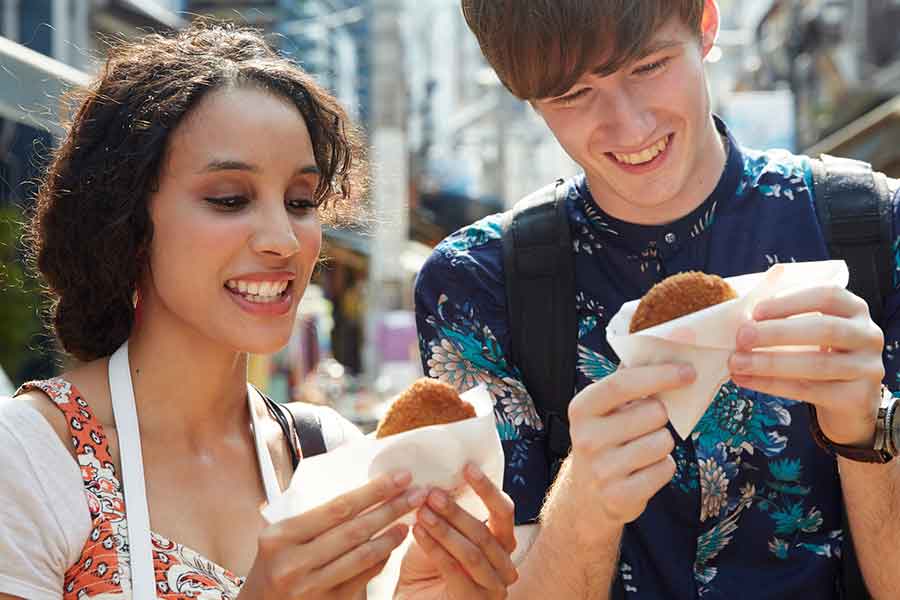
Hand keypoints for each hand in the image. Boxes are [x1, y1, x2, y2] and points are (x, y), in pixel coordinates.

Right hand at [240, 471, 427, 599]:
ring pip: (362, 556)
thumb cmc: (272, 565)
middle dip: (391, 508)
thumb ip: (310, 517)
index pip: (337, 507)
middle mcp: (294, 563)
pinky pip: (362, 578)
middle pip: (355, 529)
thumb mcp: (278, 537)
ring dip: (390, 536)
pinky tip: (391, 546)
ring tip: (408, 520)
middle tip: (417, 493)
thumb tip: (359, 489)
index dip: (373, 491)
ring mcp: (310, 588)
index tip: (400, 477)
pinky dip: (380, 560)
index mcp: (280, 536)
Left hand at [395, 464, 517, 599]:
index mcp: (502, 546)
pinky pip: (454, 570)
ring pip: (472, 552)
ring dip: (445, 528)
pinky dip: (435, 548)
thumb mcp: (439, 535)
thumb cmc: (427, 570)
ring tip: (422, 511)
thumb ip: (446, 513)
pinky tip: (417, 531)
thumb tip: (439, 479)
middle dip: (458, 511)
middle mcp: (504, 568)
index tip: (468, 467)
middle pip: (487, 533)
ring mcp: (492, 589)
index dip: (487, 489)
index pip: (504, 513)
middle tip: (433, 494)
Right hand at [564, 364, 694, 530]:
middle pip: (653, 412)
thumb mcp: (603, 409)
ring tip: (642, 449)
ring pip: (663, 442)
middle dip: (661, 415)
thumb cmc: (604, 440)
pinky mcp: (620, 496)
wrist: (585, 495)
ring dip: (662, 443)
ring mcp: (602, 469)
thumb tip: (664, 349)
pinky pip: (665, 469)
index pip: (622, 383)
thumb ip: (626, 381)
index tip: (688, 371)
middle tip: (647, 424)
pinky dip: (663, 468)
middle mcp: (587, 438)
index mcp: (582, 408)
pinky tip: (643, 470)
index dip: (658, 374)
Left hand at [728, 285, 884, 446]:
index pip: (827, 295)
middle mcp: (867, 335)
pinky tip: (745, 380)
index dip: (790, 301)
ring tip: (736, 362)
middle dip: (777, 332)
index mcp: (855, 309)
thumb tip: (742, 310)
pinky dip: (771, 384)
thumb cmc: (818, 354)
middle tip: (741, 337)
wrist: (848, 401)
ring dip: (769, 362)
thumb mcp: (809, 330)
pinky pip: (808, 390)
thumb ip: (785, 316)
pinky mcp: (857, 397)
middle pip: (824, 329)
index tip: (755, 311)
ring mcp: (867, 368)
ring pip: (816, 364)